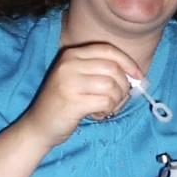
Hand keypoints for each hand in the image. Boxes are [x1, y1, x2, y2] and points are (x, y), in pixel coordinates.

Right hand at [24, 43, 141, 147]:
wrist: (39, 125)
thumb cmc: (64, 102)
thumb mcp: (78, 78)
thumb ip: (101, 70)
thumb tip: (135, 75)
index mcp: (71, 54)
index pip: (108, 50)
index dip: (128, 63)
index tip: (138, 77)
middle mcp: (69, 64)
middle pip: (113, 69)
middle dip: (124, 86)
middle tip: (118, 99)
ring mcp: (69, 82)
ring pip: (112, 86)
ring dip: (115, 101)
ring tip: (105, 108)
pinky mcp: (73, 102)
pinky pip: (106, 102)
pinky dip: (107, 110)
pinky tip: (97, 114)